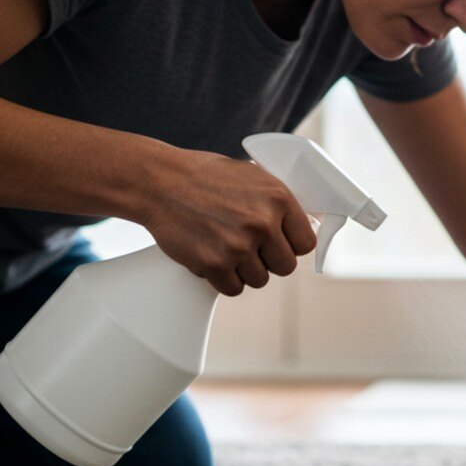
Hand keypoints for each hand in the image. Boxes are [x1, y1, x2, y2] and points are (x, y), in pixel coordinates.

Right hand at [140, 149, 316, 295]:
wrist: (161, 182)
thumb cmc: (205, 177)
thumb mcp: (252, 177)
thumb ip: (277, 203)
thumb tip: (299, 226)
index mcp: (278, 198)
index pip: (305, 243)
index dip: (290, 246)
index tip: (278, 244)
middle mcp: (263, 223)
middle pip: (285, 267)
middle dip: (268, 261)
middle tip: (249, 248)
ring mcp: (239, 246)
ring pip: (259, 280)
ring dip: (244, 270)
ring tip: (226, 248)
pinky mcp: (214, 264)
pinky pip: (233, 288)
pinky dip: (223, 279)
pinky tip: (212, 257)